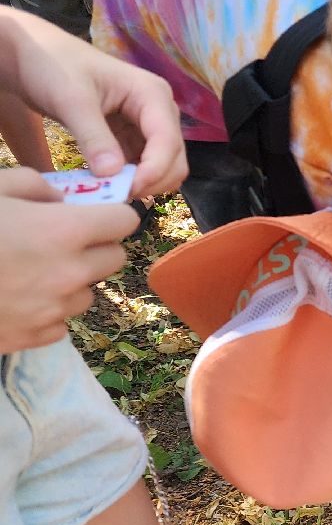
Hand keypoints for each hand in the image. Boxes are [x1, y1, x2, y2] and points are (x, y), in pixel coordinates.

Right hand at [0, 168, 137, 352]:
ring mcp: (54, 310)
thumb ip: (35, 186)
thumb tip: (62, 201)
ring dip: (70, 281)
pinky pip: (61, 322)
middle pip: (114, 259)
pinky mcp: (36, 337)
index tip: (97, 214)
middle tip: (61, 241)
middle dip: (95, 247)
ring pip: (88, 293)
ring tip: (28, 271)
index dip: (112, 215)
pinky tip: (14, 298)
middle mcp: (69, 273)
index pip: (124, 221)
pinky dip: (46, 311)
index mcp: (63, 232)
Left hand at [2, 10, 184, 197]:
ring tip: (107, 191)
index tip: (126, 190)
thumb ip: (94, 137)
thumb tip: (113, 175)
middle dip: (151, 181)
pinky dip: (129, 180)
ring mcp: (147, 126)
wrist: (34, 55)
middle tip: (114, 195)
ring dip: (141, 184)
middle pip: (174, 160)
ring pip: (162, 168)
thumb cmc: (53, 66)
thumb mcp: (71, 100)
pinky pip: (141, 168)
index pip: (168, 142)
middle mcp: (159, 111)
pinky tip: (104, 183)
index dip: (154, 171)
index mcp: (152, 95)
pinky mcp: (133, 137)